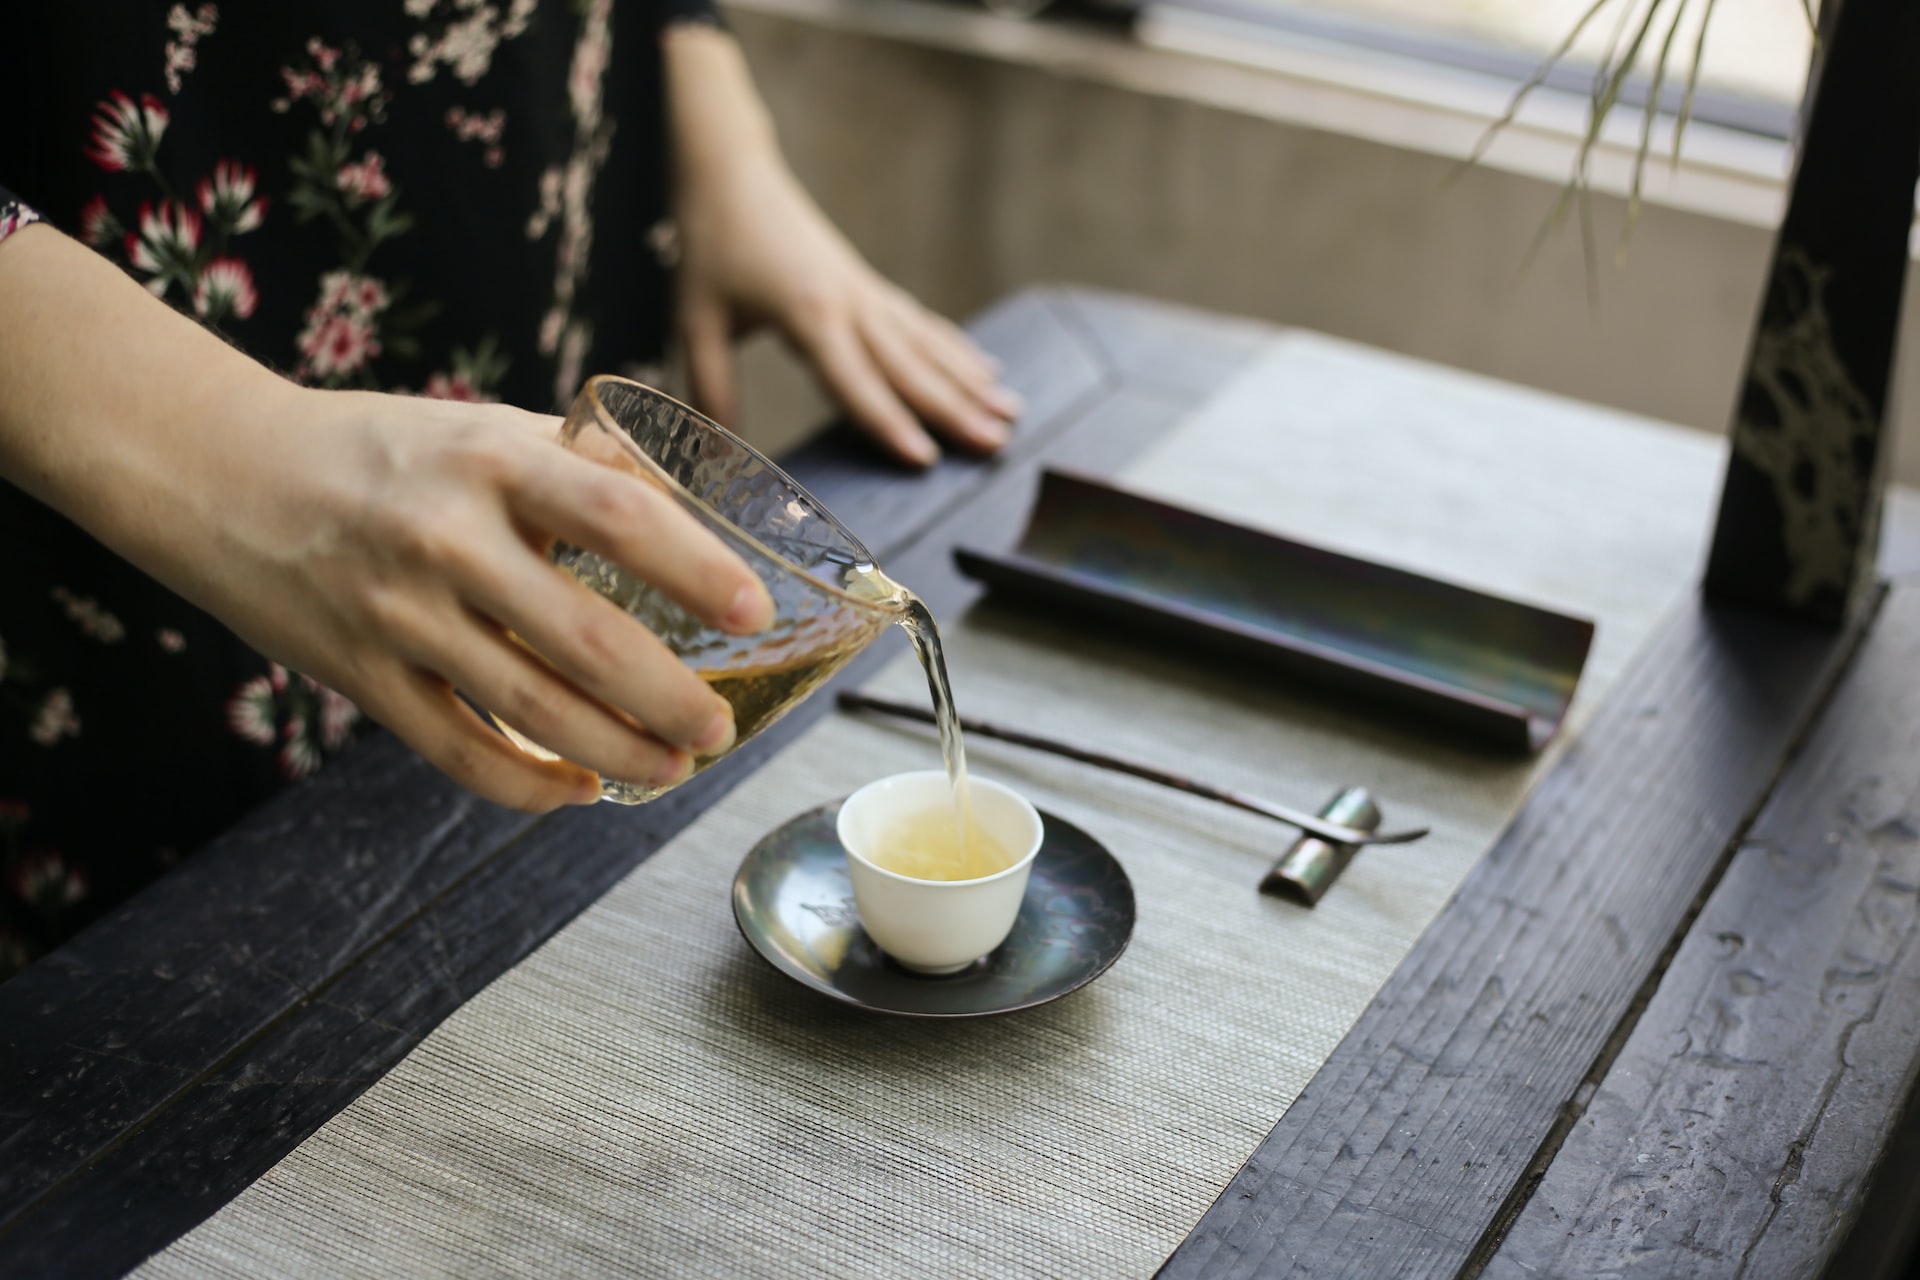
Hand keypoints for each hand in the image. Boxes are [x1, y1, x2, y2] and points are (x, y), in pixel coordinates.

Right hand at [181, 386, 776, 810]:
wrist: (219, 472)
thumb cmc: (373, 449)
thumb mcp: (478, 427)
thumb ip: (575, 461)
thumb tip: (678, 495)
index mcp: (491, 461)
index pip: (617, 516)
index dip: (694, 567)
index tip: (752, 609)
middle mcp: (448, 539)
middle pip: (587, 641)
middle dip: (670, 699)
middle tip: (720, 727)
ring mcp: (400, 615)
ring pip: (531, 711)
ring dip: (617, 752)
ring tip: (673, 767)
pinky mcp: (364, 677)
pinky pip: (460, 753)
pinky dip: (528, 785)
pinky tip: (578, 790)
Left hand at [665, 26, 1019, 466]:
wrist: (732, 170)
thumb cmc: (711, 243)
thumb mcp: (696, 319)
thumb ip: (711, 387)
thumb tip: (713, 456)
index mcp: (808, 313)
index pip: (855, 381)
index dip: (889, 423)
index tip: (926, 460)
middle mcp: (850, 302)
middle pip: (910, 367)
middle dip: (955, 409)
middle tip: (997, 444)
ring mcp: (866, 291)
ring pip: (927, 344)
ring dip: (970, 381)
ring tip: (1011, 413)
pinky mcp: (868, 284)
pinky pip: (921, 323)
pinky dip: (956, 348)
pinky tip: (985, 368)